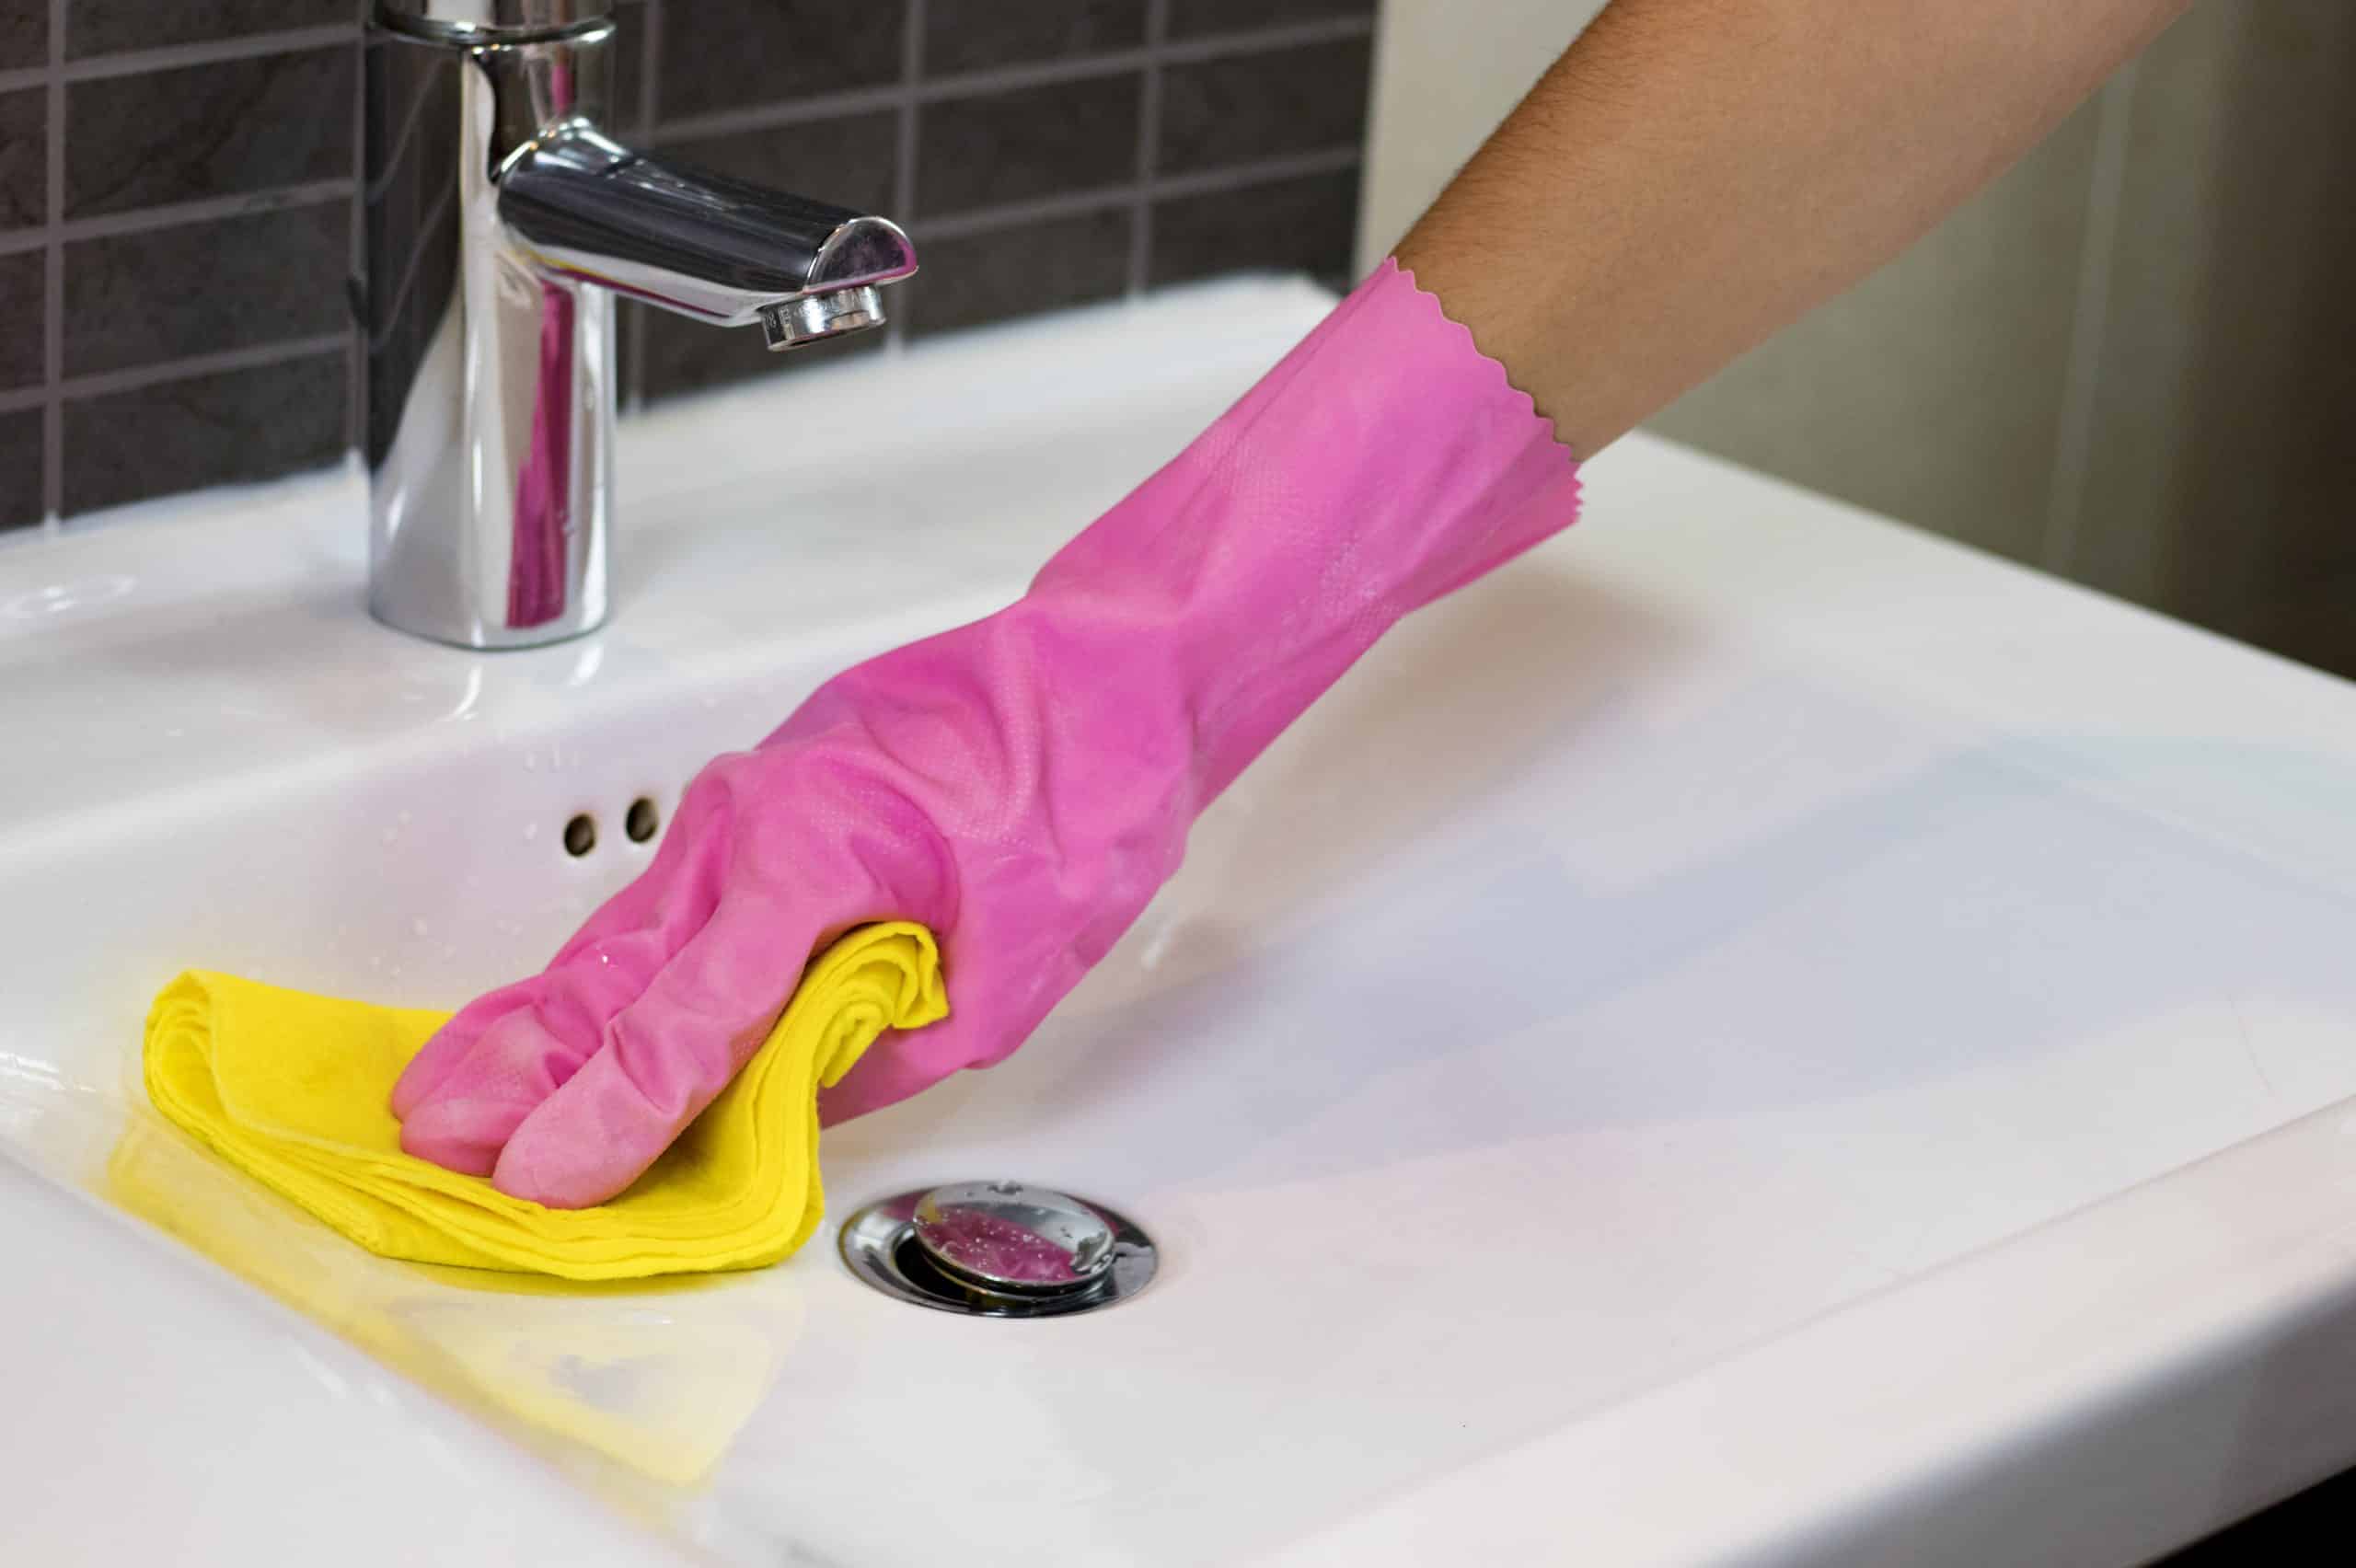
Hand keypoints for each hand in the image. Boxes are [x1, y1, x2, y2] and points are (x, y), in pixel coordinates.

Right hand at [391, 260, 1578, 1207]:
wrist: (1111, 670)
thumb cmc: (1084, 786)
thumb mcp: (1009, 965)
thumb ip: (884, 1042)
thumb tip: (789, 1100)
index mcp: (813, 856)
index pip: (688, 1020)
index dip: (609, 1114)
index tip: (539, 1181)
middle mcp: (752, 824)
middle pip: (613, 971)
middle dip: (520, 1062)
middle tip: (433, 1136)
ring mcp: (745, 806)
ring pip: (623, 935)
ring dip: (539, 1020)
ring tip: (453, 1090)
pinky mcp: (760, 807)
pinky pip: (665, 906)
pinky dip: (603, 972)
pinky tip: (560, 1019)